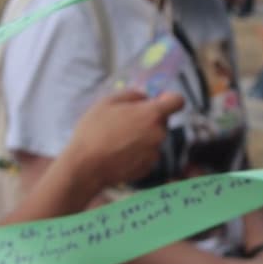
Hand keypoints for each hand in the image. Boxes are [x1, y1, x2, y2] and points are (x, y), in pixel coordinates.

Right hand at [55, 89, 183, 197]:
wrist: (85, 166)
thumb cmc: (94, 130)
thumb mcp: (108, 102)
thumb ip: (132, 95)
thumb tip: (145, 98)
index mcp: (152, 114)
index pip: (177, 101)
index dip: (169, 98)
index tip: (158, 100)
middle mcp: (159, 134)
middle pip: (162, 121)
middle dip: (148, 119)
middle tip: (124, 122)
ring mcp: (154, 153)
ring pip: (153, 139)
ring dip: (142, 137)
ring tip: (117, 140)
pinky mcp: (148, 168)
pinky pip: (147, 155)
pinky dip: (138, 153)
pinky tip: (119, 154)